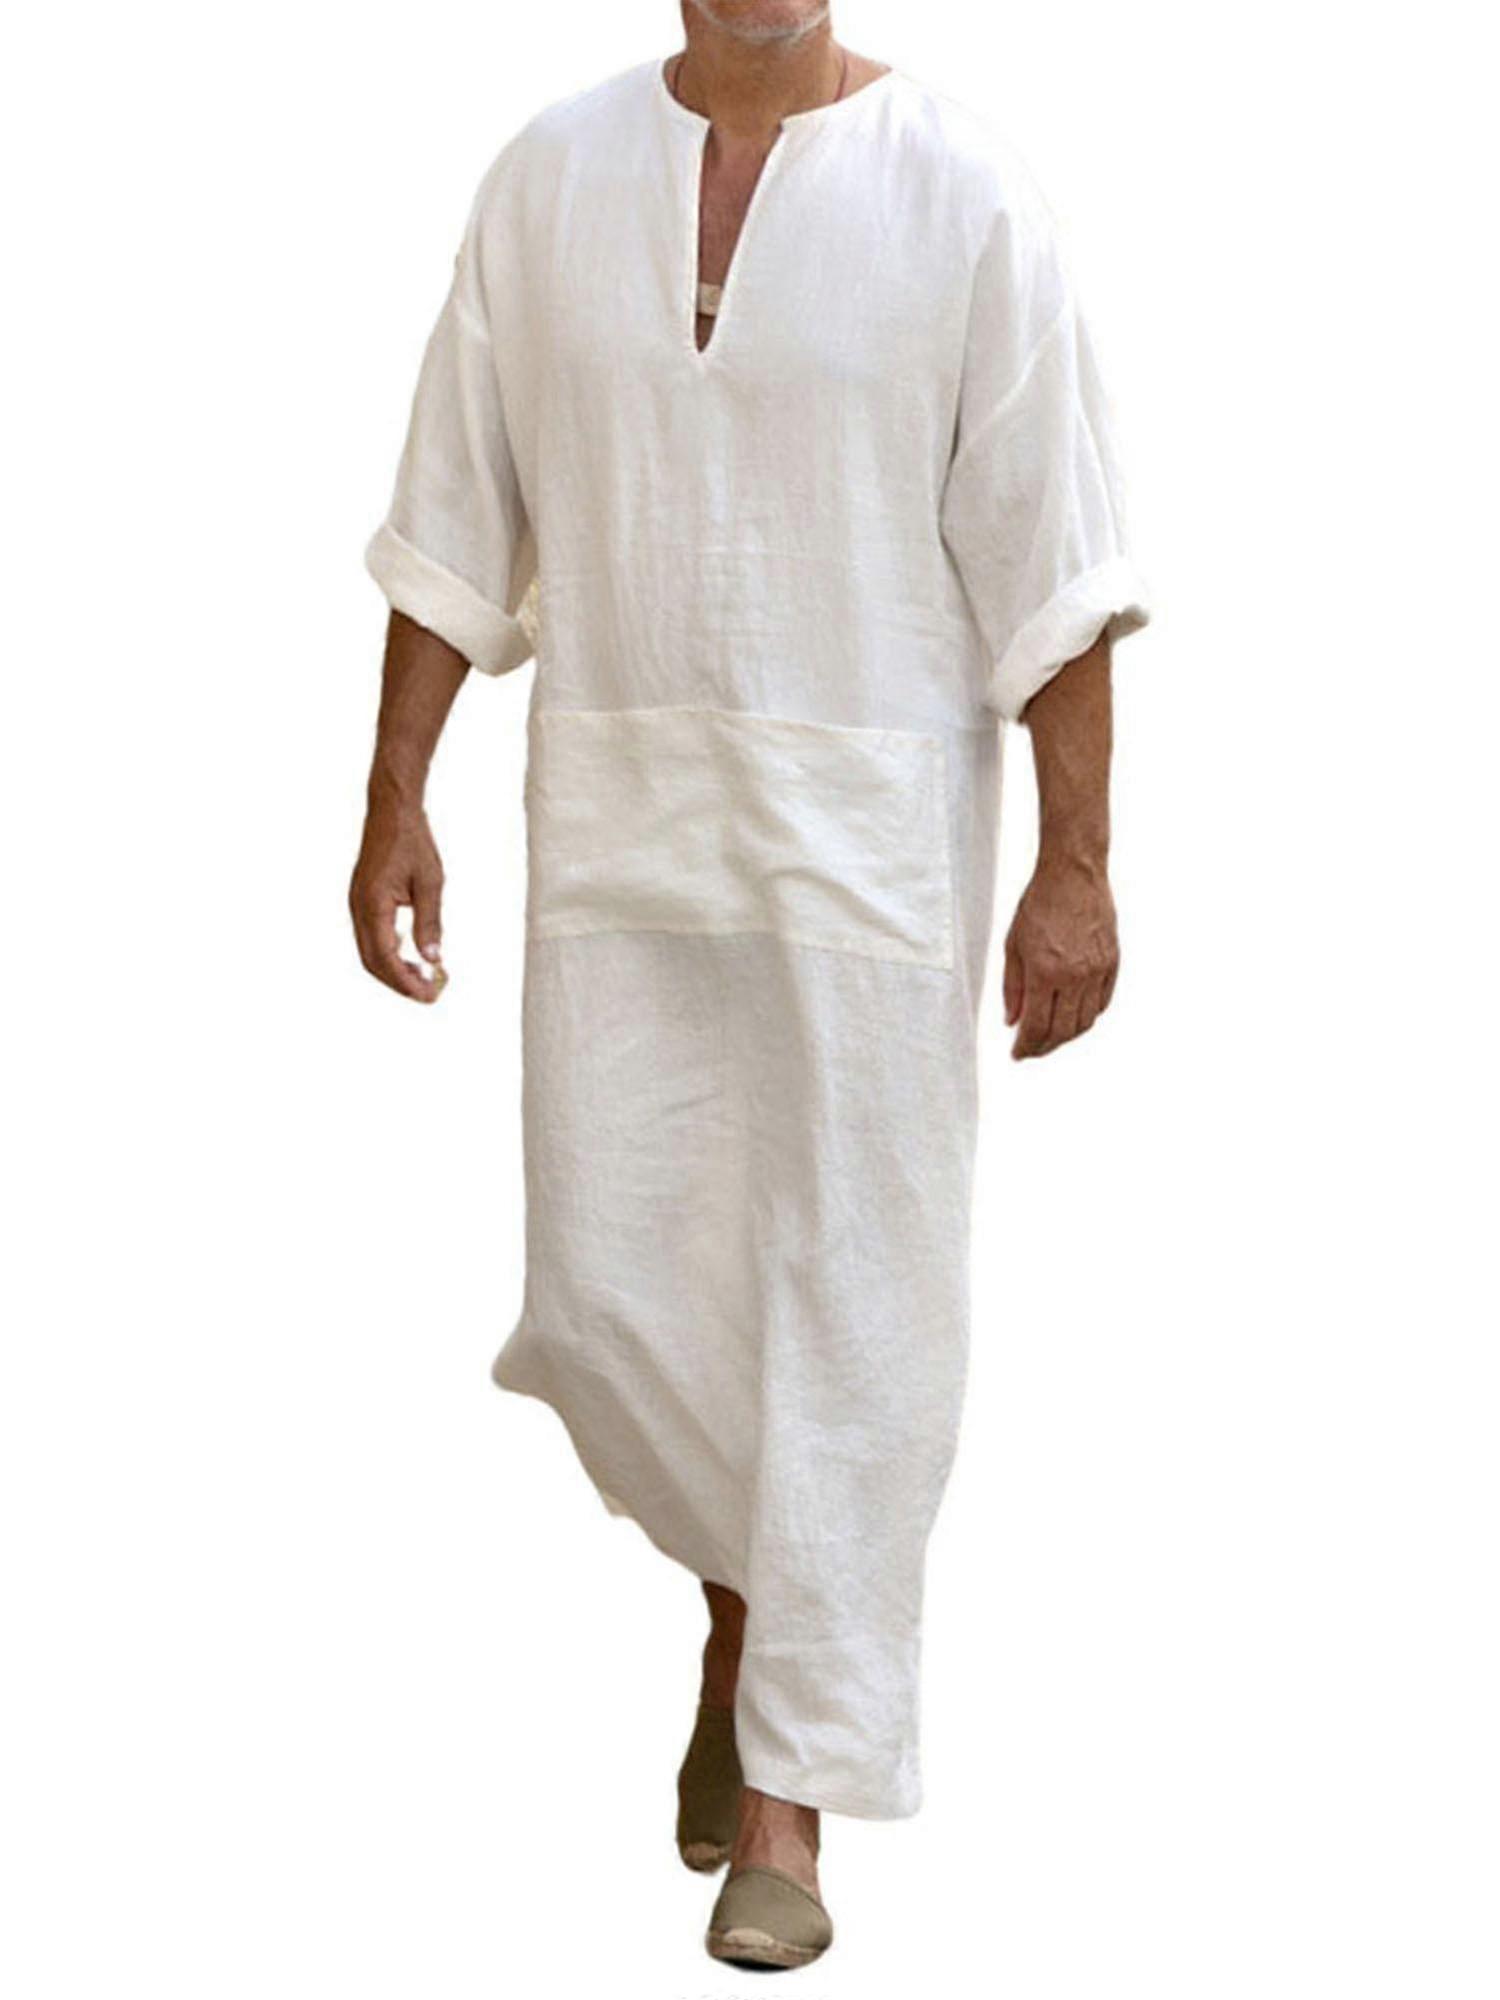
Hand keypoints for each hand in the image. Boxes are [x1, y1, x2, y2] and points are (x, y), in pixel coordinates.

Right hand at [349, 787, 446, 1002]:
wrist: (391, 811)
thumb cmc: (413, 842)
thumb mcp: (430, 882)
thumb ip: (430, 922)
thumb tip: (434, 959)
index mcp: (372, 905)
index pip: (385, 959)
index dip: (406, 982)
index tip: (430, 995)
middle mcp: (358, 908)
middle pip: (373, 963)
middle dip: (400, 983)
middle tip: (430, 994)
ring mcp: (357, 905)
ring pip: (369, 952)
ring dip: (394, 970)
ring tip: (423, 978)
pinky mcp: (362, 901)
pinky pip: (370, 937)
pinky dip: (389, 954)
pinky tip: (411, 956)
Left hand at [1003, 851, 1118, 1059]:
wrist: (1073, 876)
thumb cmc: (1039, 904)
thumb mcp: (1013, 946)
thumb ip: (1012, 988)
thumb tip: (1013, 1021)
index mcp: (1044, 972)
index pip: (1036, 1026)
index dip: (1026, 1046)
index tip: (1018, 1054)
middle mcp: (1074, 976)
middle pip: (1063, 1031)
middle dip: (1045, 1047)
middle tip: (1032, 1050)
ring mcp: (1096, 971)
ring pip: (1085, 1022)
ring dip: (1067, 1036)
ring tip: (1052, 1037)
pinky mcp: (1112, 963)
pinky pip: (1102, 1002)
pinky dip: (1087, 1017)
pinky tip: (1074, 1017)